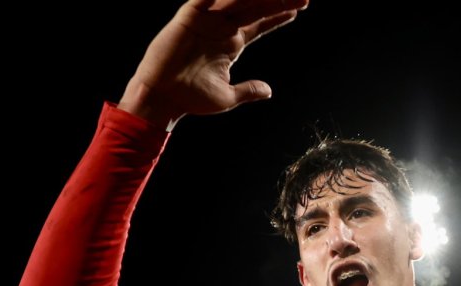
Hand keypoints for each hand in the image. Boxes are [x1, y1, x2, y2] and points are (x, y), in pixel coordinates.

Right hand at [119, 0, 307, 128]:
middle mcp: (221, 28)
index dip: (278, 15)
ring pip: (236, 0)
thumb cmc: (190, 99)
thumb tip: (269, 91)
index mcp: (231, 44)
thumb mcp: (228, 97)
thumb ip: (248, 90)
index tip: (299, 7)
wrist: (162, 99)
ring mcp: (206, 21)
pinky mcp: (188, 17)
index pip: (259, 24)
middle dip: (277, 0)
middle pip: (254, 8)